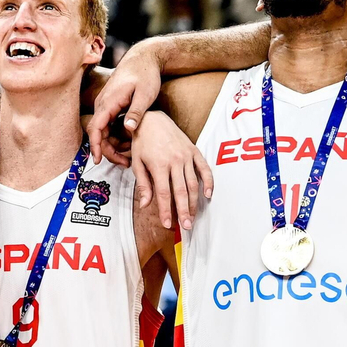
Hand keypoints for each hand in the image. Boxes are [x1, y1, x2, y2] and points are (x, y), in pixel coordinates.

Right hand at [87, 44, 164, 163]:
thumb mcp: (145, 94)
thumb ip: (136, 112)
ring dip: (113, 144)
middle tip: (125, 163)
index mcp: (109, 101)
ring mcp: (106, 103)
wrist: (144, 58)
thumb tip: (128, 129)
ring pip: (103, 129)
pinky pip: (108, 124)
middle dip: (108, 150)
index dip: (95, 145)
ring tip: (131, 153)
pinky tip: (130, 141)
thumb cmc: (146, 74)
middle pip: (98, 132)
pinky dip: (116, 135)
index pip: (95, 127)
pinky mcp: (111, 104)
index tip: (97, 160)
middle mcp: (103, 103)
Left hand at [131, 110, 212, 229]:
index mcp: (159, 165)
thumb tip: (146, 205)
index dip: (166, 211)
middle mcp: (175, 161)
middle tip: (187, 226)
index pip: (163, 194)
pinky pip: (204, 169)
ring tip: (193, 216)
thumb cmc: (142, 142)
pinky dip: (208, 182)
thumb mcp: (137, 163)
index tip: (168, 225)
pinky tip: (208, 195)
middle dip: (184, 211)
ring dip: (194, 202)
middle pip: (181, 192)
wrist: (152, 119)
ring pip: (193, 184)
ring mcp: (186, 156)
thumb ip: (143, 185)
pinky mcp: (194, 151)